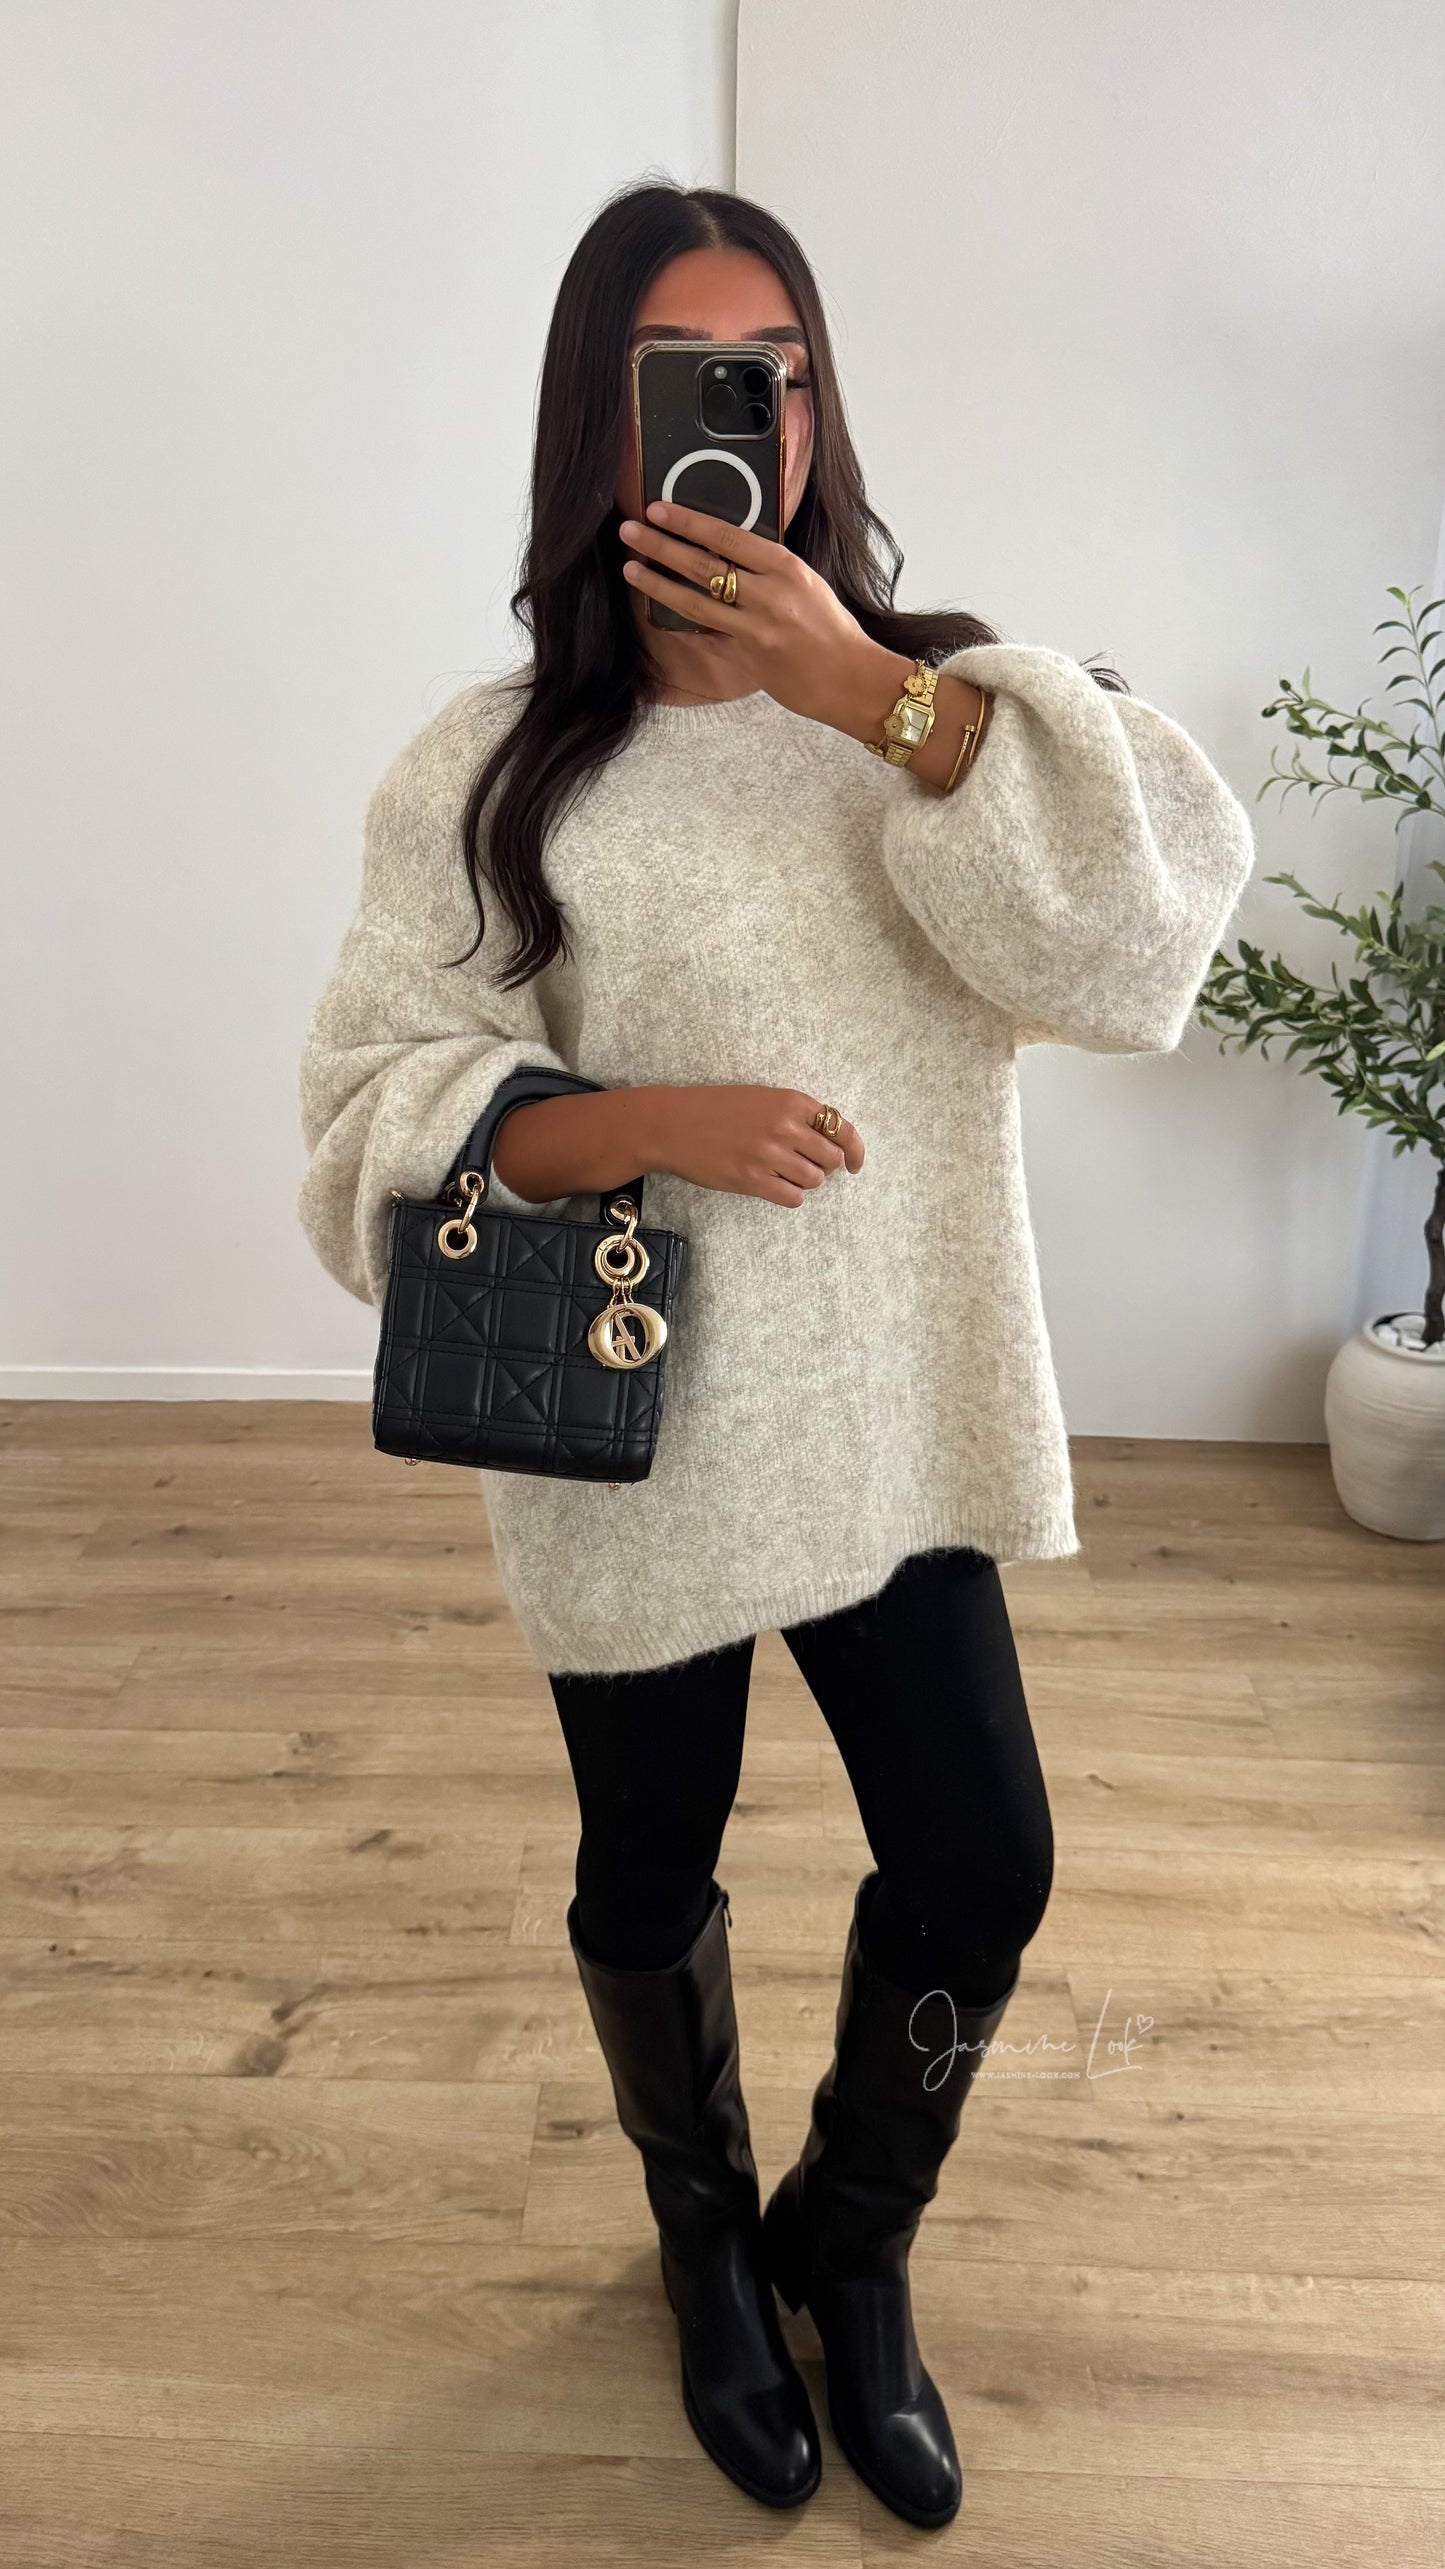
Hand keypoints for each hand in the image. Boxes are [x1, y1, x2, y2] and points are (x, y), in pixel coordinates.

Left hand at [618, 498, 905, 738]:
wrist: (851, 679)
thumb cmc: (831, 628)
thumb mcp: (805, 582)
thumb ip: (767, 567)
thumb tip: (725, 548)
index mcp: (785, 568)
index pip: (726, 536)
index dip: (687, 521)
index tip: (658, 509)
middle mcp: (768, 596)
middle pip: (702, 565)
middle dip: (660, 545)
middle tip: (630, 531)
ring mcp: (754, 630)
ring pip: (693, 601)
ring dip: (657, 583)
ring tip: (630, 568)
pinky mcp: (745, 659)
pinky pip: (704, 636)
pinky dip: (679, 624)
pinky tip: (655, 611)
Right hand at [644, 1084, 864, 1209]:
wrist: (674, 1125)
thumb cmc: (716, 1110)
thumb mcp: (762, 1098)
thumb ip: (796, 1115)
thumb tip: (830, 1143)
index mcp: (791, 1102)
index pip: (841, 1128)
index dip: (855, 1150)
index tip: (855, 1164)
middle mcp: (784, 1127)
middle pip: (830, 1160)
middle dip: (824, 1167)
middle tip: (805, 1165)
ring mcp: (769, 1155)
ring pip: (813, 1181)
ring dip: (805, 1182)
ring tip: (783, 1173)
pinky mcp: (753, 1180)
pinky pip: (793, 1198)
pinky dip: (790, 1196)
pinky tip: (774, 1186)